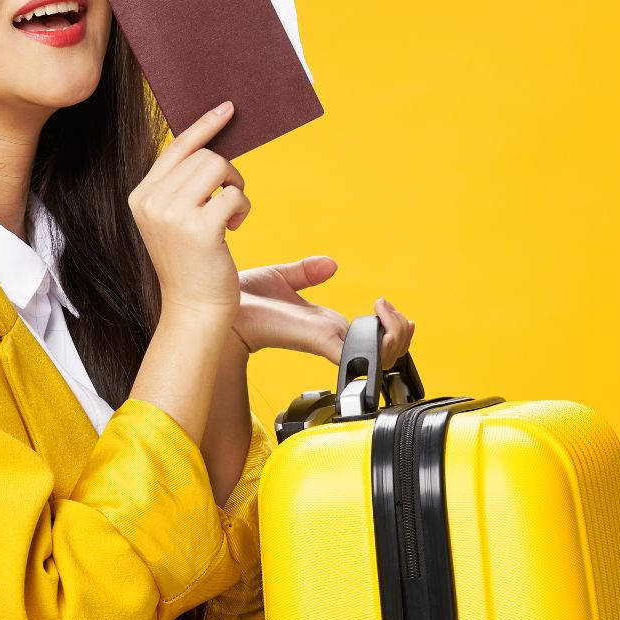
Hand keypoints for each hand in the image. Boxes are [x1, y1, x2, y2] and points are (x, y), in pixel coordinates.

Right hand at [131, 101, 247, 324]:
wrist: (194, 309)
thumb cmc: (191, 263)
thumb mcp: (174, 219)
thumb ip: (182, 184)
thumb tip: (209, 144)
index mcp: (140, 196)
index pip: (176, 148)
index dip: (204, 126)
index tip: (227, 109)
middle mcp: (151, 202)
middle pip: (204, 156)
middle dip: (228, 173)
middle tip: (231, 198)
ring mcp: (172, 215)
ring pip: (219, 168)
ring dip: (236, 187)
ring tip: (232, 214)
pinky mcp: (199, 229)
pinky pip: (234, 195)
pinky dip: (242, 208)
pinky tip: (234, 228)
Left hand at [226, 255, 415, 370]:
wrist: (219, 306)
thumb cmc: (243, 301)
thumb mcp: (281, 280)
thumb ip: (306, 273)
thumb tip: (330, 264)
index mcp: (324, 325)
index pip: (369, 336)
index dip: (389, 327)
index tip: (386, 305)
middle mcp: (328, 337)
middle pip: (383, 350)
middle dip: (401, 331)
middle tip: (388, 307)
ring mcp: (324, 341)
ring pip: (379, 355)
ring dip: (395, 334)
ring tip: (384, 309)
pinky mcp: (316, 340)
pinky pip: (357, 355)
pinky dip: (375, 347)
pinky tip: (376, 326)